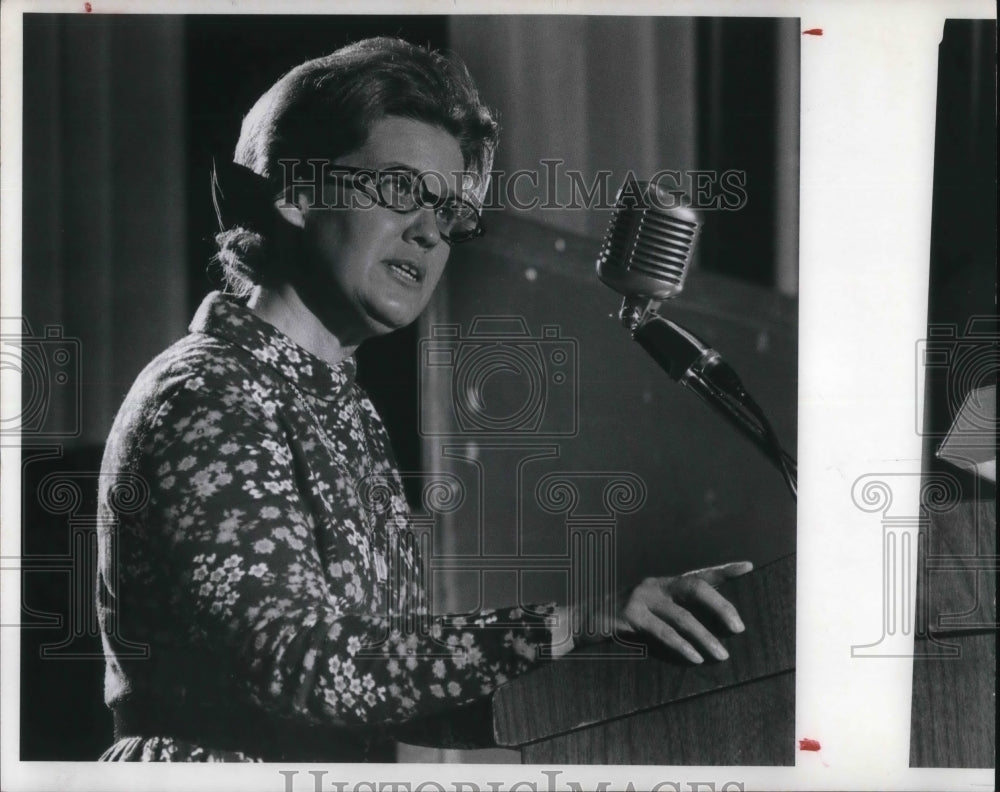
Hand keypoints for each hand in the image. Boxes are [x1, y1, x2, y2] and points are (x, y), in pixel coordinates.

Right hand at [557, 561, 752, 662]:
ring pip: (682, 616)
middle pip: (696, 588)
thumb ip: (672, 612)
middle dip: (721, 607)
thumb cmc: (619, 620)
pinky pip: (662, 632)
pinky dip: (681, 646)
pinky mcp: (628, 615)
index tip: (749, 567)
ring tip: (723, 656)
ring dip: (705, 637)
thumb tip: (709, 626)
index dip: (724, 570)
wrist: (579, 621)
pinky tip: (695, 658)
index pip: (699, 573)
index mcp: (662, 582)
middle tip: (740, 628)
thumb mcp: (647, 610)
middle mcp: (654, 584)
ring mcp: (640, 598)